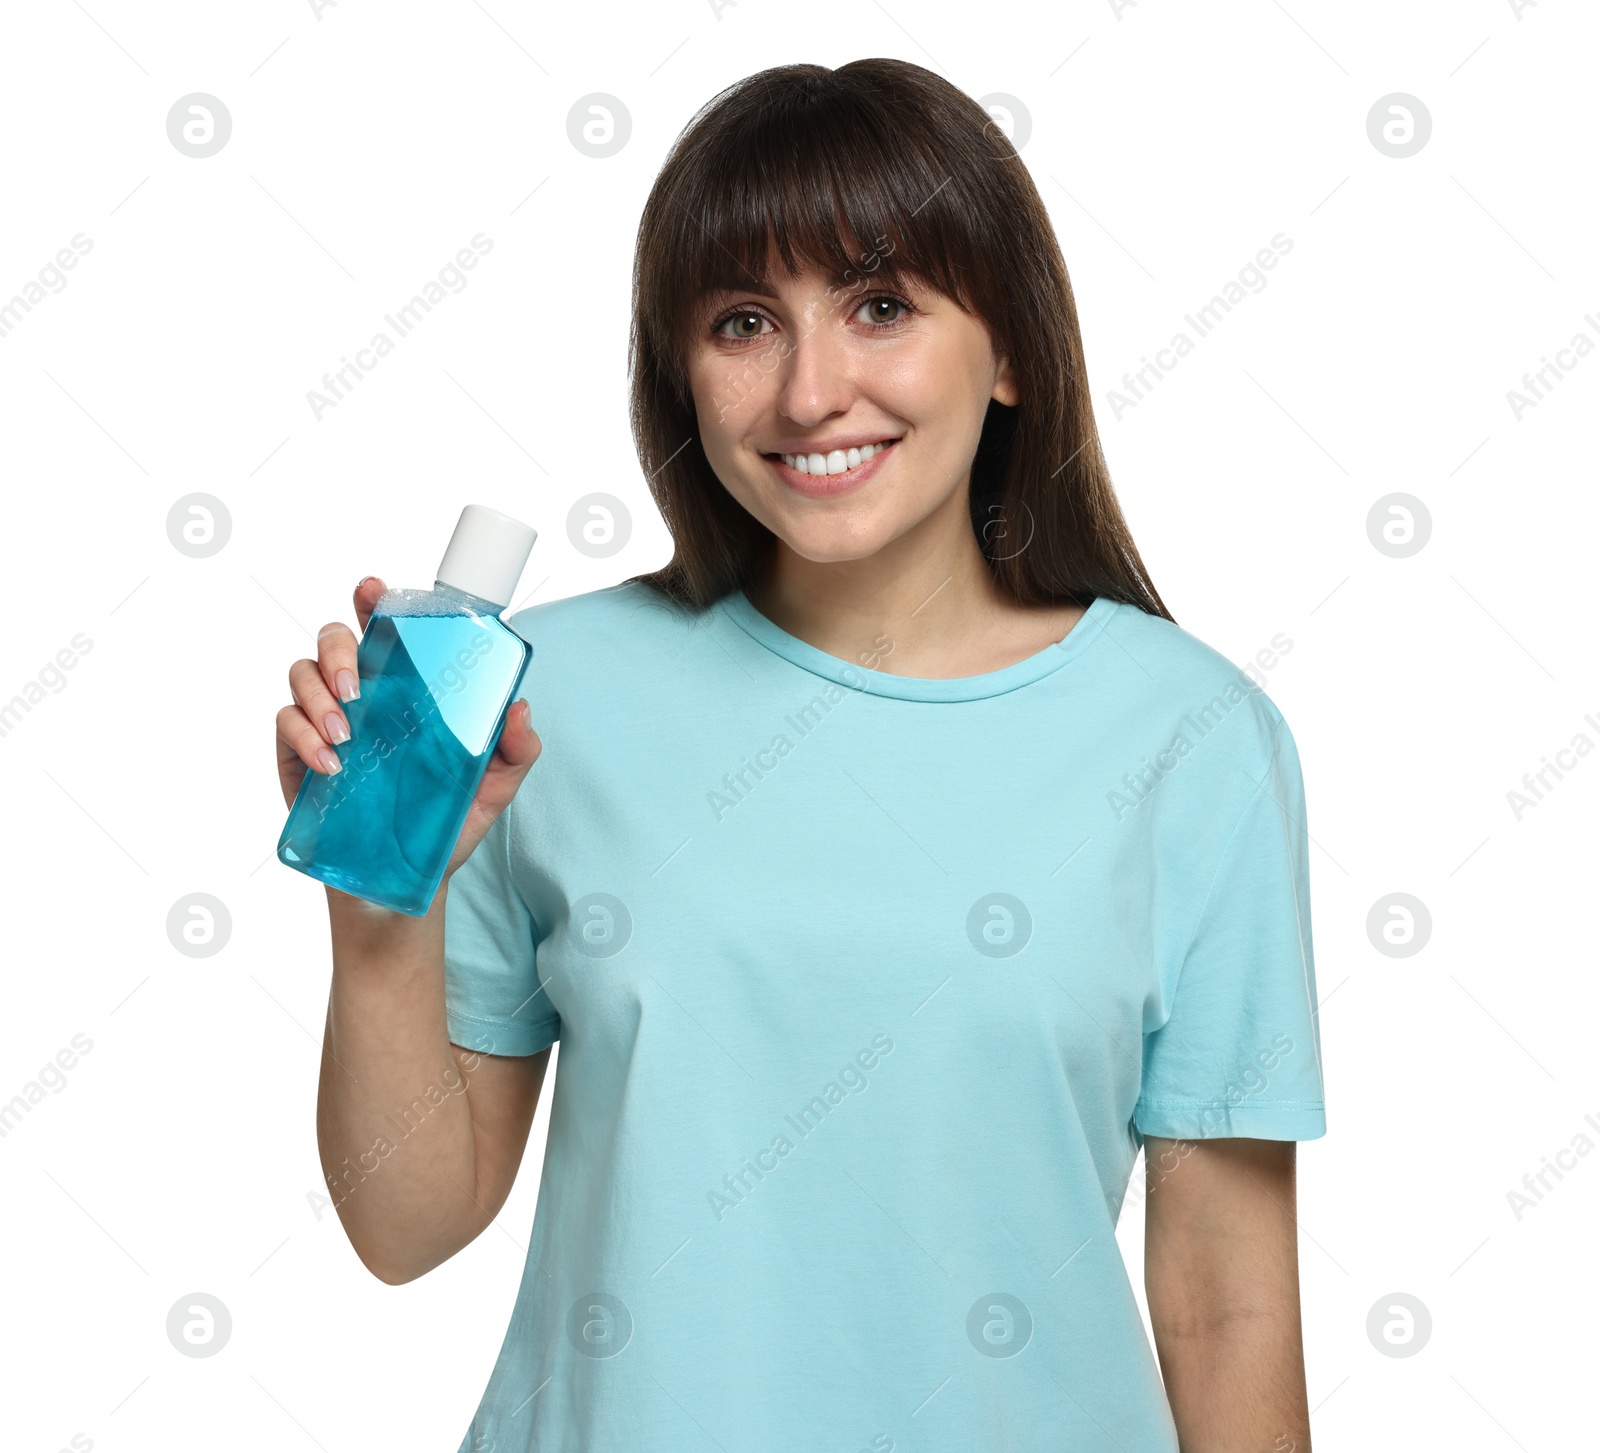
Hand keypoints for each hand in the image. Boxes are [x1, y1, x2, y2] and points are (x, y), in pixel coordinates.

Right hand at [274, 576, 541, 879]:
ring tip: (346, 733)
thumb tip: (520, 708)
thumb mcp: (493, 789)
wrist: (403, 882)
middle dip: (340, 649)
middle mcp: (363, 693)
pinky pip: (284, 722)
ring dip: (319, 694)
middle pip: (334, 637)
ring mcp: (325, 719)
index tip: (374, 589)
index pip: (386, 629)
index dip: (375, 601)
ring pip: (302, 671)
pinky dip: (303, 736)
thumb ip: (517, 750)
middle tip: (359, 686)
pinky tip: (331, 764)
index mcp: (408, 687)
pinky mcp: (296, 752)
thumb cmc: (445, 824)